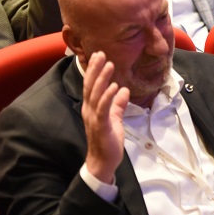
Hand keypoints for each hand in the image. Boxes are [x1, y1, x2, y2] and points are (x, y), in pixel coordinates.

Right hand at [82, 51, 129, 184]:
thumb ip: (118, 105)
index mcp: (92, 108)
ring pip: (96, 94)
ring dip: (102, 79)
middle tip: (100, 53)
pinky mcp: (101, 126)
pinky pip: (103, 109)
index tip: (98, 56)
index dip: (93, 71)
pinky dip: (108, 97)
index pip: (91, 86)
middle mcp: (89, 110)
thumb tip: (123, 90)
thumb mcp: (115, 118)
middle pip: (91, 86)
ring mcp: (93, 118)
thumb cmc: (108, 140)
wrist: (103, 161)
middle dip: (95, 69)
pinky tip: (114, 87)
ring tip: (109, 65)